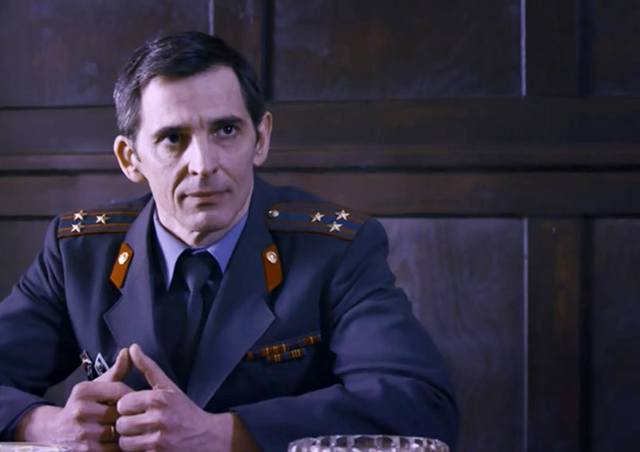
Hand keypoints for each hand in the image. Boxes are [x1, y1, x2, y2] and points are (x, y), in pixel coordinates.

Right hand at [16, 348, 132, 451]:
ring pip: (119, 431)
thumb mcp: (95, 386)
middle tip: (138, 416)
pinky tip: (121, 441)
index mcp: (83, 391)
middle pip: (120, 412)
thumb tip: (128, 350)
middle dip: (130, 414)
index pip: (121, 390)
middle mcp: (79, 411)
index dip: (132, 396)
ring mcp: (81, 433)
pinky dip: (120, 446)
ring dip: (127, 432)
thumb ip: (115, 371)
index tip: (135, 400)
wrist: (54, 433)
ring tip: (131, 429)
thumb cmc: (82, 406)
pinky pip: (114, 448)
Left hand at [116, 344, 256, 451]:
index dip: (126, 407)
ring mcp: (159, 440)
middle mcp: (159, 418)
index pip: (122, 403)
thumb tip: (132, 347)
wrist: (208, 437)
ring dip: (129, 441)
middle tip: (137, 424)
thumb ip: (148, 368)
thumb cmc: (185, 411)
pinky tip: (146, 445)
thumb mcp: (169, 387)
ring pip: (124, 442)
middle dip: (126, 425)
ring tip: (140, 436)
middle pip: (121, 424)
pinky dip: (137, 451)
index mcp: (160, 398)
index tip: (135, 409)